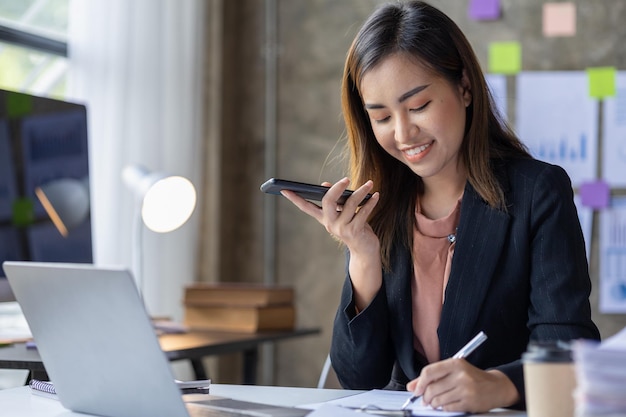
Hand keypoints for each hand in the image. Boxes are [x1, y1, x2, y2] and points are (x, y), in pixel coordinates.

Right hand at [281, 178, 382, 307]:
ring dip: (361, 192)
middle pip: (327, 202)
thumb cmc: (354, 227)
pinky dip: (370, 203)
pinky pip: (363, 212)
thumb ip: (336, 200)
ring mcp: (342, 229)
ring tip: (369, 184)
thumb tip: (325, 186)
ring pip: (350, 204)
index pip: (306, 207)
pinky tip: (375, 195)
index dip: (295, 198)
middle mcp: (330, 224)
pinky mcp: (355, 231)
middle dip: (336, 189)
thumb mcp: (343, 213)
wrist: (364, 250)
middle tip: (346, 179)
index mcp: (324, 219)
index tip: (283, 189)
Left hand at [406, 359, 518, 412]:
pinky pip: (448, 408)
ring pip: (438, 400)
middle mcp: (461, 375)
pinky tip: (446, 405)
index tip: (416, 390)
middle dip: (425, 397)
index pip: (429, 372)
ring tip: (435, 402)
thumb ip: (432, 377)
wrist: (496, 387)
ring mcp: (466, 390)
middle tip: (425, 399)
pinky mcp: (469, 402)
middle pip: (432, 388)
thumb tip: (411, 386)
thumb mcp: (454, 371)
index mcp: (455, 364)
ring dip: (433, 404)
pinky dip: (444, 408)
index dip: (419, 383)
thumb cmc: (472, 377)